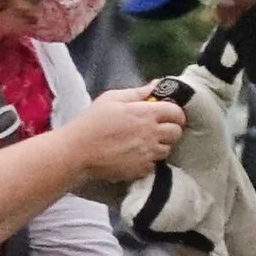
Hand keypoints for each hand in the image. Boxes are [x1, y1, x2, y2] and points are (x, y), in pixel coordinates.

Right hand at [68, 88, 185, 187]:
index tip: (168, 113)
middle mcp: (151, 134)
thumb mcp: (111, 98)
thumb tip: (157, 85)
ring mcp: (148, 154)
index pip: (176, 112)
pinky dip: (148, 160)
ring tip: (145, 142)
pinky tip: (135, 154)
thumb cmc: (92, 121)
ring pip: (167, 149)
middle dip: (171, 128)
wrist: (78, 152)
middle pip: (176, 132)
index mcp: (146, 113)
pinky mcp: (141, 170)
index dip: (175, 112)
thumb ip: (137, 92)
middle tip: (158, 127)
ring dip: (160, 144)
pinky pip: (154, 164)